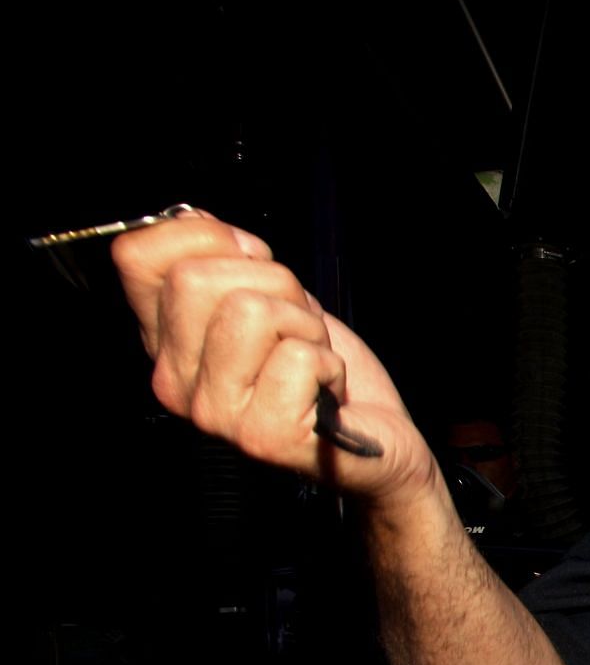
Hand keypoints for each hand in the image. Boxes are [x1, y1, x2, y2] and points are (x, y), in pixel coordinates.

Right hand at [113, 211, 434, 505]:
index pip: (137, 257)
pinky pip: (299, 356)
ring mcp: (214, 414)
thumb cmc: (321, 375)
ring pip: (250, 310)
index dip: (206, 238)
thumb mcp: (271, 300)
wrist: (375, 444)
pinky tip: (326, 395)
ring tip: (311, 361)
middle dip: (273, 286)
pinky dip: (330, 365)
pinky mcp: (261, 437)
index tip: (253, 263)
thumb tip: (196, 220)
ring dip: (305, 326)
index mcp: (166, 343)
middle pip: (196, 278)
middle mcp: (175, 382)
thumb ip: (229, 262)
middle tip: (297, 328)